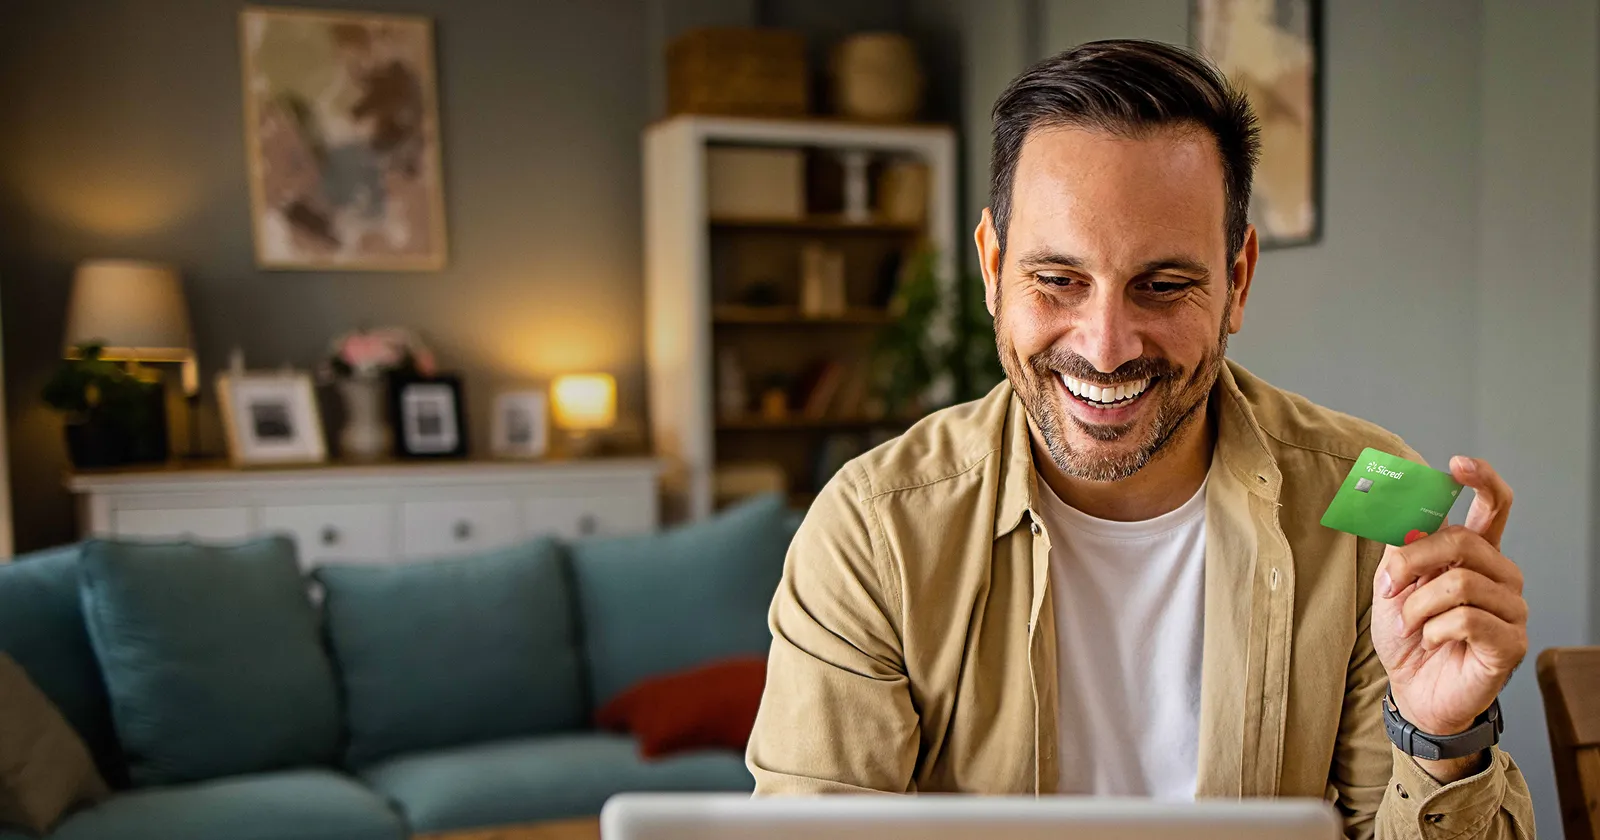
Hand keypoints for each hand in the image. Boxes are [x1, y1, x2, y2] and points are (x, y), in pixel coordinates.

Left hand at [1370, 456, 1526, 777]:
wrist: (1414, 690)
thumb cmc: (1410, 636)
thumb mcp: (1393, 584)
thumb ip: (1400, 545)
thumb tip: (1393, 503)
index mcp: (1477, 555)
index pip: (1494, 506)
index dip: (1481, 481)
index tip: (1457, 464)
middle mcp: (1501, 576)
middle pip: (1463, 540)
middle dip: (1413, 560)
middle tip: (1389, 585)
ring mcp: (1512, 609)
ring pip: (1459, 582)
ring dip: (1418, 605)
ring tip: (1411, 624)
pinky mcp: (1510, 642)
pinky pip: (1466, 618)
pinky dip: (1434, 629)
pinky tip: (1432, 640)